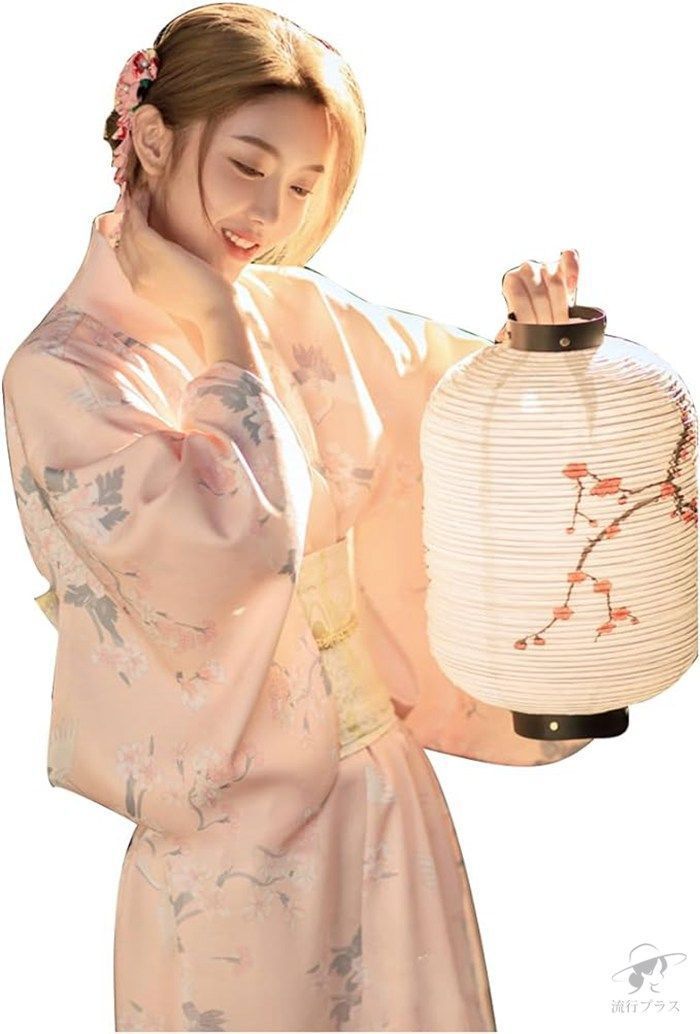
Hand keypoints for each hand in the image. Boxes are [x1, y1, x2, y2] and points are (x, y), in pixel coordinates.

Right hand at [114, 184, 233, 337]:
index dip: (125, 237)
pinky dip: (139, 206)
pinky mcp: (155, 251)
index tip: (134, 222)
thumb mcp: (178, 294)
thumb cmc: (207, 305)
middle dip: (126, 219)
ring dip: (132, 208)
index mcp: (140, 289)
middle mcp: (135, 278)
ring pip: (128, 229)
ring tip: (141, 193)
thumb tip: (171, 265)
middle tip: (136, 201)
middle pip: (121, 241)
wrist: (216, 313)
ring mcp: (142, 265)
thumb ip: (166, 279)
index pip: (123, 258)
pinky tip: (145, 195)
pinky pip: (138, 222)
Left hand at [494, 249, 581, 343]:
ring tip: (560, 325)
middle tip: (548, 336)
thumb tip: (506, 338)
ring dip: (560, 308)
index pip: (519, 299)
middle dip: (545, 319)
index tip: (532, 335)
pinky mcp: (564, 262)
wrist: (537, 295)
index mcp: (512, 280)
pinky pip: (570, 258)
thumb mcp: (516, 317)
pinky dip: (573, 271)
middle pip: (539, 295)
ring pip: (556, 284)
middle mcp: (528, 269)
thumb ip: (512, 327)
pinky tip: (572, 287)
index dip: (527, 318)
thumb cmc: (526, 309)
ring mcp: (547, 264)